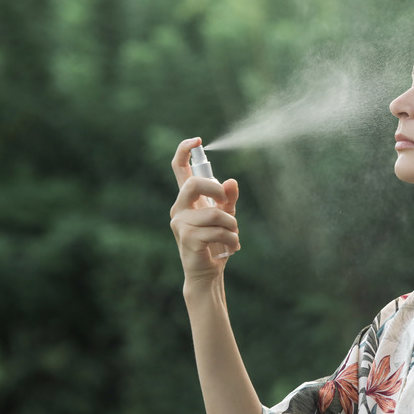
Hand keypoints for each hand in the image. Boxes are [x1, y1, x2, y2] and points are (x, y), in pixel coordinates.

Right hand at [170, 137, 239, 284]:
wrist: (207, 272)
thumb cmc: (215, 242)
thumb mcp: (226, 216)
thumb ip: (228, 198)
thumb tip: (231, 182)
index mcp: (187, 200)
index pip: (179, 169)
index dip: (184, 151)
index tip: (197, 140)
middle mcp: (179, 208)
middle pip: (193, 185)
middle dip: (216, 190)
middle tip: (227, 202)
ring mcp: (181, 223)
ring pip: (214, 213)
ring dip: (231, 225)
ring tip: (234, 237)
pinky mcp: (187, 238)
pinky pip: (217, 231)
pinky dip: (231, 239)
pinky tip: (232, 248)